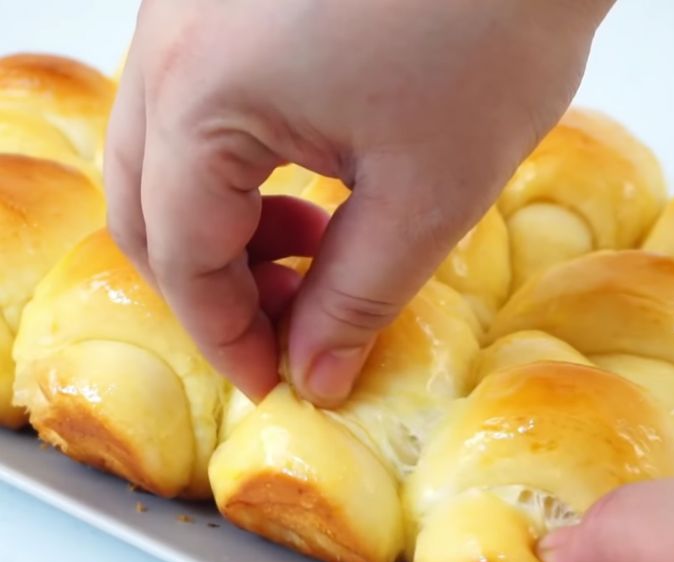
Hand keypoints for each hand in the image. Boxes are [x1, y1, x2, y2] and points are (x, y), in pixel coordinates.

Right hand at [105, 0, 611, 404]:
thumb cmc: (493, 20)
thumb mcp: (428, 192)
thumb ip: (357, 297)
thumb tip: (313, 373)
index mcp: (202, 96)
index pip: (180, 258)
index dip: (225, 336)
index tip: (272, 380)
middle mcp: (169, 45)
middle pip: (146, 210)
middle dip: (211, 287)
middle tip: (286, 323)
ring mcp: (189, 12)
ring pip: (163, 160)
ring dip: (220, 230)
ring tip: (308, 249)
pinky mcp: (226, 3)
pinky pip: (195, 112)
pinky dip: (232, 172)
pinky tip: (303, 185)